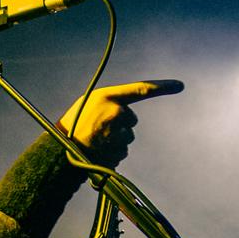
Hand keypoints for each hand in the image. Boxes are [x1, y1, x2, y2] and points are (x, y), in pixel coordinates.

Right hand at [59, 80, 183, 164]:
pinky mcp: (117, 149)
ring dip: (115, 140)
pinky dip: (113, 152)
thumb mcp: (88, 106)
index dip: (162, 87)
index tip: (180, 85)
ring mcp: (117, 132)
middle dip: (120, 125)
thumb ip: (109, 105)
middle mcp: (115, 112)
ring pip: (127, 137)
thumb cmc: (72, 126)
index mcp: (107, 97)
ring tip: (95, 141)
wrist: (58, 150)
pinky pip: (122, 151)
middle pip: (131, 119)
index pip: (141, 89)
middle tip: (99, 129)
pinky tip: (98, 151)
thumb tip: (126, 113)